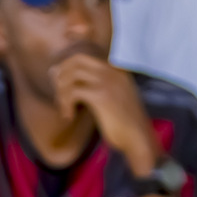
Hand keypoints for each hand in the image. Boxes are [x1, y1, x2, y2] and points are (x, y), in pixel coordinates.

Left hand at [51, 52, 161, 177]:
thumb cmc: (122, 125)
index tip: (57, 83)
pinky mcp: (101, 96)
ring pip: (72, 75)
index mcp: (115, 70)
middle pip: (76, 60)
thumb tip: (59, 75)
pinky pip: (73, 92)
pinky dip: (66, 104)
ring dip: (62, 92)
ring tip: (65, 109)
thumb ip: (91, 87)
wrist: (139, 139)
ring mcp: (107, 82)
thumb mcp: (110, 100)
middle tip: (59, 96)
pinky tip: (69, 116)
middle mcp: (111, 71)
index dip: (65, 67)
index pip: (82, 57)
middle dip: (61, 76)